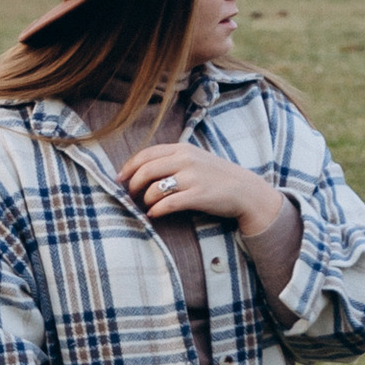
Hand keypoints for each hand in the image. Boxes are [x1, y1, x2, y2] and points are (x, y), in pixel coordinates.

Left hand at [115, 142, 281, 239]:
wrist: (245, 190)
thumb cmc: (217, 176)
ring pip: (154, 189)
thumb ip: (173, 159)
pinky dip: (156, 211)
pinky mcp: (198, 195)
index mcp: (182, 149)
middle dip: (133, 185)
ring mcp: (192, 177)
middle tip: (131, 196)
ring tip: (147, 207)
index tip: (119, 179)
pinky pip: (167, 204)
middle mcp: (185, 160)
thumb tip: (142, 170)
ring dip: (146, 200)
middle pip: (145, 170)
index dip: (129, 167)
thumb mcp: (196, 159)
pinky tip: (154, 215)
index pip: (146, 154)